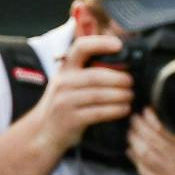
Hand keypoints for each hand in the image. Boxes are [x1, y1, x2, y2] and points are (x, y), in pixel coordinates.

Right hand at [32, 34, 132, 154]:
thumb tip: (124, 63)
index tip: (119, 45)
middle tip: (132, 82)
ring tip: (131, 96)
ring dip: (121, 95)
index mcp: (65, 69)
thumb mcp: (70, 82)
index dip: (100, 43)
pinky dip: (116, 110)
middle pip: (97, 76)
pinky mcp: (71, 119)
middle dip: (120, 79)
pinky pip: (99, 112)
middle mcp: (63, 82)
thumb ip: (89, 71)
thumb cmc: (65, 103)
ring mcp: (65, 101)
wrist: (43, 130)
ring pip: (99, 95)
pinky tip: (124, 109)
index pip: (81, 48)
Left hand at [126, 111, 174, 174]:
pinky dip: (134, 158)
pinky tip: (132, 149)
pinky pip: (143, 170)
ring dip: (134, 140)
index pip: (162, 130)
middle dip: (138, 126)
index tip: (147, 111)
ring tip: (132, 131)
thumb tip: (171, 113)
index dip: (150, 118)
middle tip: (135, 118)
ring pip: (143, 155)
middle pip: (149, 141)